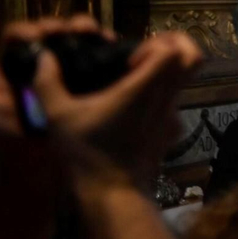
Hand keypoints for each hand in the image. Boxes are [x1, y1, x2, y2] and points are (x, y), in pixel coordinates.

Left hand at [0, 16, 103, 154]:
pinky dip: (109, 51)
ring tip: (99, 34)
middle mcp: (40, 63)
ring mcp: (66, 72)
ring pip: (78, 40)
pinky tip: (115, 47)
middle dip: (66, 24)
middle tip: (75, 30)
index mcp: (12, 62)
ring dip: (90, 32)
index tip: (38, 36)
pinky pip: (98, 61)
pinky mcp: (87, 84)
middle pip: (54, 31)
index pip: (19, 34)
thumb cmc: (0, 135)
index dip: (29, 29)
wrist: (32, 162)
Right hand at [2, 21, 201, 182]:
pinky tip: (129, 110)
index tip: (131, 58)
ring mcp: (173, 117)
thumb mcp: (59, 116)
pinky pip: (172, 104)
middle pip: (193, 59)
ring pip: (183, 81)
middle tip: (141, 57)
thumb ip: (48, 83)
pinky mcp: (171, 133)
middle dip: (172, 48)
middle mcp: (167, 98)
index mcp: (146, 88)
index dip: (157, 44)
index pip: (176, 50)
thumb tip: (44, 57)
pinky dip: (157, 98)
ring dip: (161, 74)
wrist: (114, 195)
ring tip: (128, 84)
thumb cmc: (89, 154)